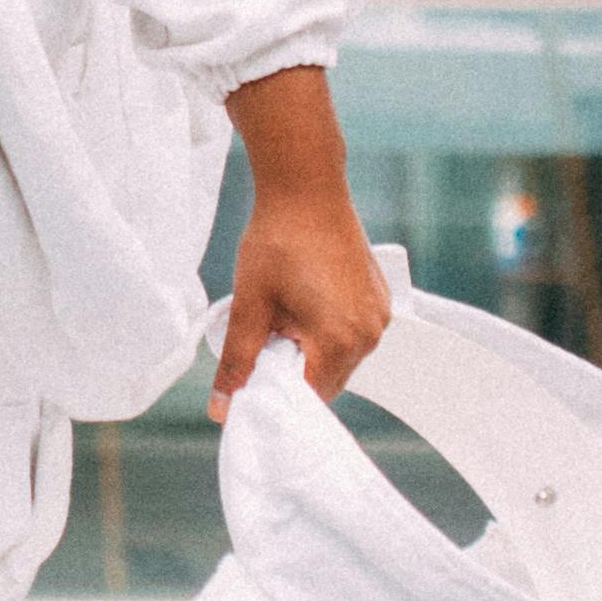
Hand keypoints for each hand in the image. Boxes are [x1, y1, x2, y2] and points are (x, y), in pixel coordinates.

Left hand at [206, 62, 387, 409]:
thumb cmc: (276, 242)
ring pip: (340, 360)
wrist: (306, 189)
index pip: (308, 397)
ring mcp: (379, 317)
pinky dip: (329, 333)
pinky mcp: (380, 300)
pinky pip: (354, 335)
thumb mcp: (249, 305)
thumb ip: (237, 362)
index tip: (251, 379)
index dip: (276, 394)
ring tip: (283, 317)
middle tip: (262, 340)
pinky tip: (305, 304)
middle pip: (326, 382)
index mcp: (339, 341)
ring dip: (311, 352)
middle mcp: (369, 335)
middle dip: (293, 372)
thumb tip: (221, 411)